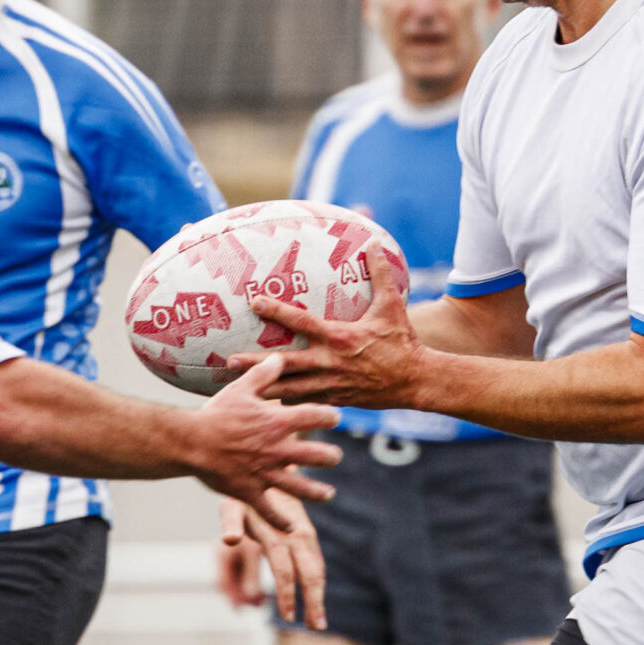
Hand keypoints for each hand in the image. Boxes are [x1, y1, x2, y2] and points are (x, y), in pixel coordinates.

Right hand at [185, 353, 340, 523]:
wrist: (189, 441)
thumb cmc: (215, 413)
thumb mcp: (241, 388)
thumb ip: (265, 373)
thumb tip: (281, 356)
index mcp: (278, 422)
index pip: (318, 416)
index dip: (331, 416)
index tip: (335, 418)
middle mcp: (277, 449)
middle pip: (319, 455)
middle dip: (330, 457)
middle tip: (333, 457)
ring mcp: (265, 473)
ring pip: (302, 487)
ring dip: (319, 492)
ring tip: (328, 493)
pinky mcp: (250, 492)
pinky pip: (270, 511)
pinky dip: (281, 522)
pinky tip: (291, 528)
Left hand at [217, 493, 326, 630]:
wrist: (266, 469)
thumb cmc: (244, 491)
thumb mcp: (232, 504)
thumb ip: (230, 522)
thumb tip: (229, 540)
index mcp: (279, 531)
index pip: (285, 570)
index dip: (287, 595)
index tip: (289, 618)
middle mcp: (298, 534)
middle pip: (311, 573)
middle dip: (314, 602)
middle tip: (317, 628)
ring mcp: (306, 535)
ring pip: (318, 569)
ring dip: (319, 596)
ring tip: (319, 622)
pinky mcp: (308, 535)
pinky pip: (317, 563)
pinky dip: (318, 583)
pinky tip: (317, 599)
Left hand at [234, 251, 424, 408]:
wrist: (416, 381)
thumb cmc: (402, 342)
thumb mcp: (392, 306)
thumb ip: (380, 275)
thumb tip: (374, 243)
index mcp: (339, 337)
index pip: (301, 321)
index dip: (276, 310)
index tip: (254, 301)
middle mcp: (329, 362)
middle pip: (283, 363)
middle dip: (254, 362)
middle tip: (228, 361)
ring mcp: (330, 384)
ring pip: (289, 388)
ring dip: (263, 386)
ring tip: (237, 387)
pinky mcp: (335, 399)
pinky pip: (305, 401)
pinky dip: (286, 400)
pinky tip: (268, 399)